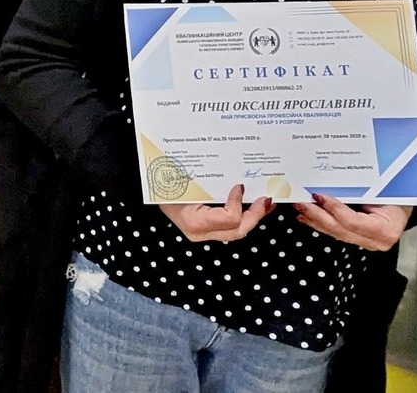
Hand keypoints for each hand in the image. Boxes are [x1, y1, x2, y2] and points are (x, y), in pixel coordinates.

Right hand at [160, 184, 274, 242]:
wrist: (150, 192)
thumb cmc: (162, 185)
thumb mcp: (182, 181)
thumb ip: (208, 184)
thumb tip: (237, 181)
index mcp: (194, 222)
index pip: (229, 218)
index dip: (239, 203)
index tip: (240, 186)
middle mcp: (199, 233)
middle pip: (237, 231)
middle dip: (255, 216)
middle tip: (266, 200)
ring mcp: (202, 235)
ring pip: (236, 233)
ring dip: (253, 218)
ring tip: (265, 205)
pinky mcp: (205, 231)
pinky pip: (229, 228)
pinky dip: (242, 218)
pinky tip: (250, 208)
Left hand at [296, 195, 410, 250]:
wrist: (406, 205)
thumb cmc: (399, 195)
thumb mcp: (385, 191)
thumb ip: (363, 190)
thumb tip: (333, 179)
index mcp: (387, 229)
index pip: (354, 222)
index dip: (334, 210)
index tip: (318, 196)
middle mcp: (377, 242)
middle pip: (341, 230)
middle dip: (317, 216)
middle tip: (300, 203)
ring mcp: (367, 243)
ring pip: (336, 233)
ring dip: (315, 220)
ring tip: (299, 209)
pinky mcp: (359, 240)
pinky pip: (337, 232)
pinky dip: (321, 224)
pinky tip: (307, 217)